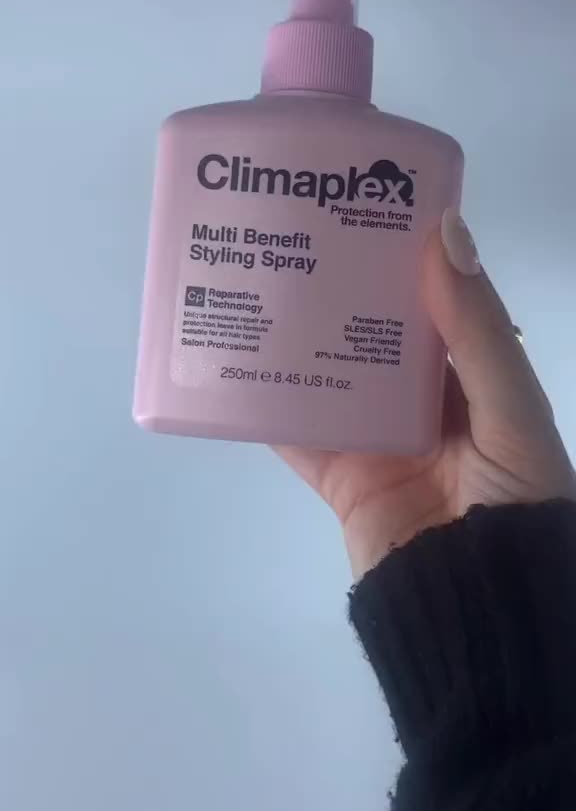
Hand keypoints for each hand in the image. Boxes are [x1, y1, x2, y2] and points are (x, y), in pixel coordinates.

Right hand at [275, 210, 574, 577]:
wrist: (479, 610)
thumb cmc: (513, 497)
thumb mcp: (511, 407)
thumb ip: (477, 327)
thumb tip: (446, 229)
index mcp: (472, 372)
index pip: (430, 296)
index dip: (397, 250)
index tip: (353, 201)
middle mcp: (421, 396)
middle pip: (368, 328)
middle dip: (335, 285)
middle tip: (288, 232)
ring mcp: (376, 435)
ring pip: (325, 372)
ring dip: (292, 336)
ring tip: (250, 280)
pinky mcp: (339, 475)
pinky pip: (294, 432)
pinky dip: (261, 405)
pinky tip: (227, 363)